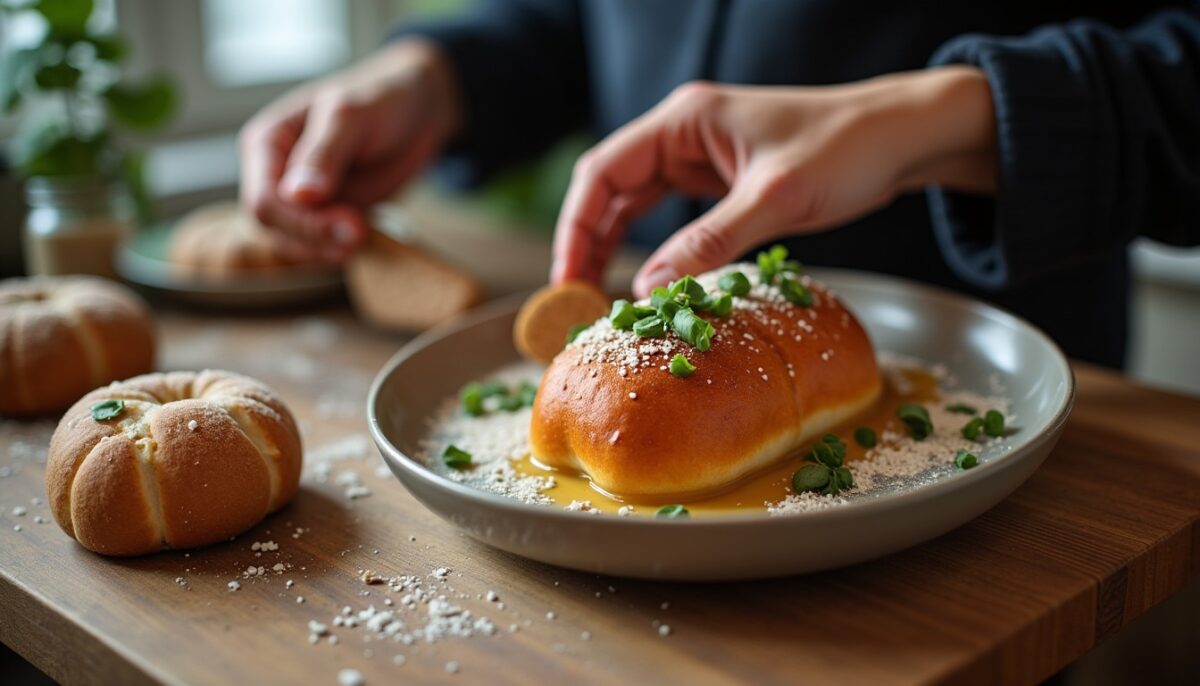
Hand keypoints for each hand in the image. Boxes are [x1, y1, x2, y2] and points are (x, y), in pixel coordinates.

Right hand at [239, 39, 461, 262]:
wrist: (418, 109)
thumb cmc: (381, 98)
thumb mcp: (351, 116)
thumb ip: (323, 154)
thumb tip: (297, 195)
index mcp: (267, 143)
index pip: (262, 200)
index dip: (300, 223)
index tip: (349, 224)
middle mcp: (276, 173)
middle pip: (273, 228)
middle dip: (315, 238)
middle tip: (360, 235)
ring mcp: (301, 198)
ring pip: (293, 244)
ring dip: (325, 250)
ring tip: (363, 237)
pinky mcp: (327, 215)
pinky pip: (320, 247)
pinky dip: (338, 250)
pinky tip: (364, 239)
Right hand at [551, 66, 996, 295]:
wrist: (900, 138)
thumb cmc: (846, 149)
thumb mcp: (775, 198)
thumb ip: (710, 242)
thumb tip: (649, 288)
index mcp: (685, 120)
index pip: (605, 170)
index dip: (577, 224)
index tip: (568, 275)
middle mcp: (685, 134)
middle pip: (611, 188)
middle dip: (588, 240)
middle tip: (577, 296)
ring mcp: (702, 157)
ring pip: (637, 203)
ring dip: (615, 246)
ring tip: (599, 294)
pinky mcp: (723, 182)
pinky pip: (672, 216)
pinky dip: (655, 247)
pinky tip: (649, 278)